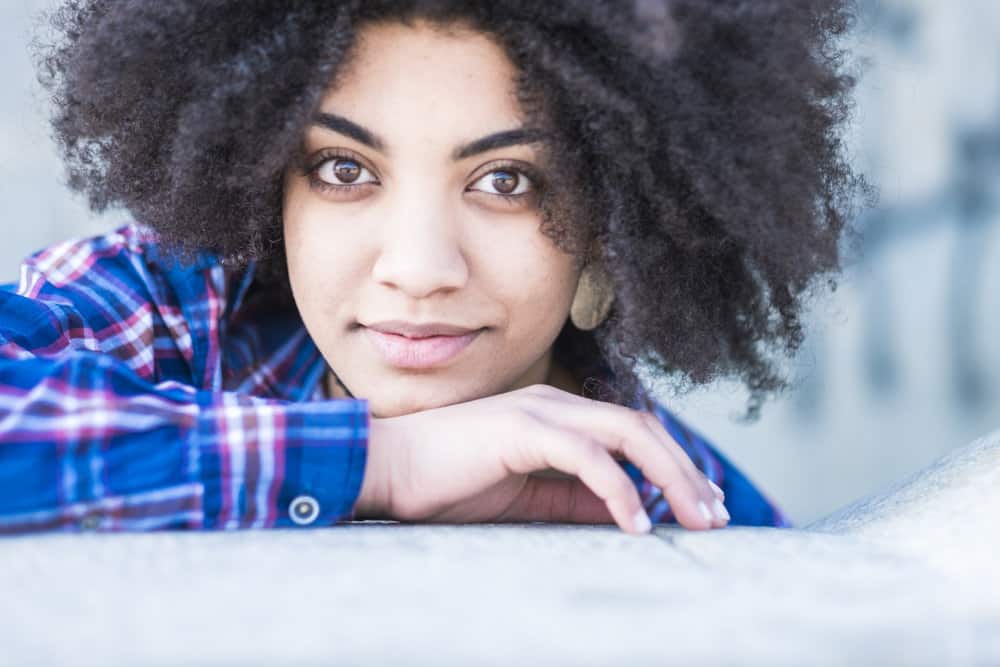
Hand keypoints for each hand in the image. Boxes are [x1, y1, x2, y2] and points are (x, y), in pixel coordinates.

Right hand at [353, 384, 727, 533]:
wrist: (387, 470)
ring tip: (694, 519)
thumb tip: (624, 512)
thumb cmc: (447, 484)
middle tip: (716, 516)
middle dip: (686, 472)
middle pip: (642, 429)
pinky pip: (587, 457)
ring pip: (627, 434)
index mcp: (556, 414)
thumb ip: (572, 499)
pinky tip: (636, 523)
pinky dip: (619, 488)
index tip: (703, 505)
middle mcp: (554, 403)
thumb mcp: (526, 496)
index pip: (632, 433)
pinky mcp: (521, 428)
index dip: (674, 466)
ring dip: (669, 476)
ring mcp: (539, 410)